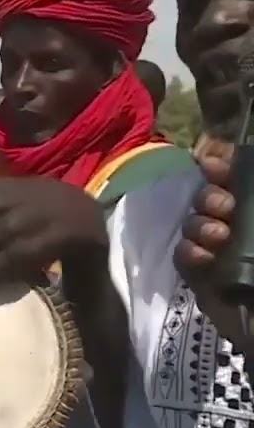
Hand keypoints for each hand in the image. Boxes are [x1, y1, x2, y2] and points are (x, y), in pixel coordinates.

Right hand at [172, 140, 253, 344]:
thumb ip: (252, 194)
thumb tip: (217, 151)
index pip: (235, 176)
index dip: (221, 166)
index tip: (213, 164)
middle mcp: (237, 224)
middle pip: (208, 196)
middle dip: (210, 197)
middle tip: (224, 207)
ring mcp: (217, 250)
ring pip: (192, 223)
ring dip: (200, 225)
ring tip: (218, 237)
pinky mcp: (199, 276)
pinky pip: (182, 255)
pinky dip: (189, 252)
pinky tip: (204, 257)